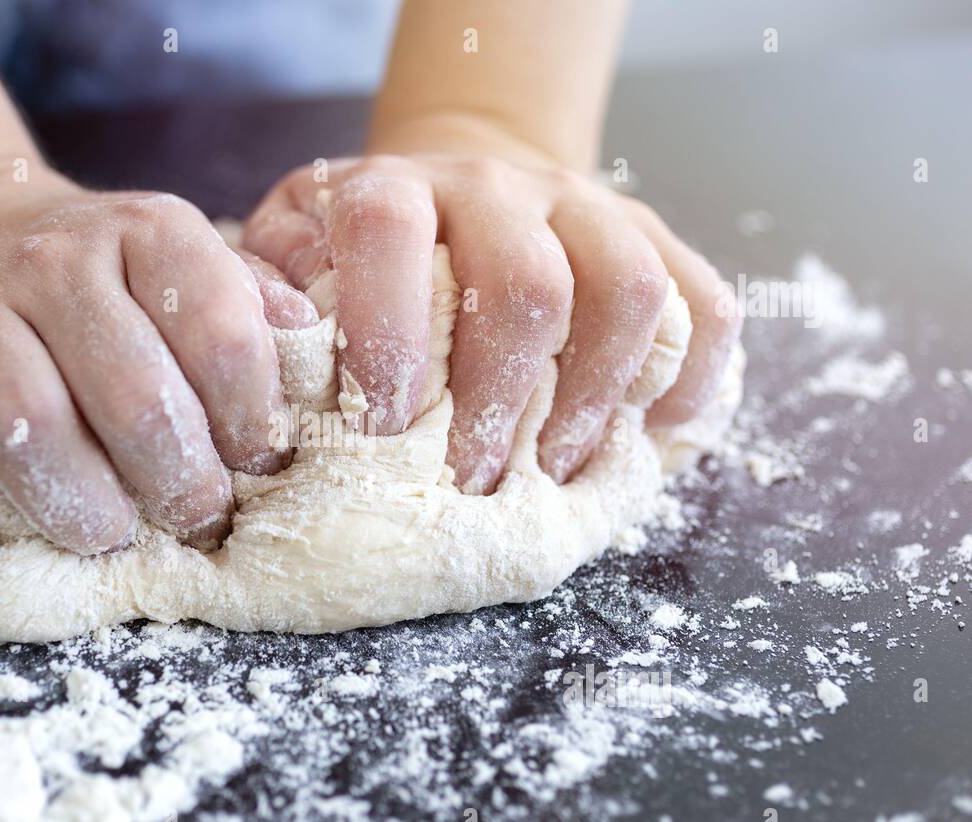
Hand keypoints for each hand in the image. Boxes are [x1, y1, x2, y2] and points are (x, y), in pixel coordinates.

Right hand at [0, 170, 315, 554]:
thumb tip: (315, 355)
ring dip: (75, 504)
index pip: (219, 330)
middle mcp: (49, 258)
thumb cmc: (101, 282)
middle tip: (197, 519)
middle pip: (129, 393)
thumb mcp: (183, 264)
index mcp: (145, 231)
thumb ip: (248, 305)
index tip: (259, 465)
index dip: (252, 418)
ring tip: (104, 535)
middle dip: (179, 481)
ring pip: (20, 423)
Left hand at [243, 143, 739, 493]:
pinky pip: (703, 303)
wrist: (462, 187)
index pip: (388, 232)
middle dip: (500, 402)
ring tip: (554, 469)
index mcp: (396, 187)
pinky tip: (649, 434)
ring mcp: (585, 206)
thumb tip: (279, 360)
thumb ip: (272, 297)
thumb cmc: (365, 253)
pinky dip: (690, 378)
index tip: (381, 425)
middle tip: (471, 481)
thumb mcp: (296, 253)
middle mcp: (496, 185)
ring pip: (626, 292)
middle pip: (527, 286)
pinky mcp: (652, 235)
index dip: (385, 332)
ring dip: (594, 400)